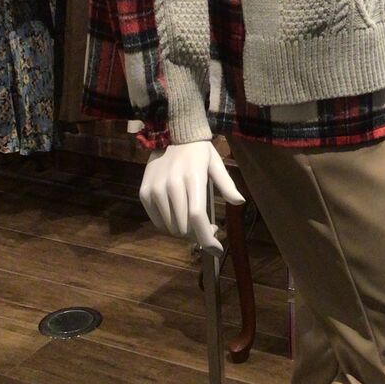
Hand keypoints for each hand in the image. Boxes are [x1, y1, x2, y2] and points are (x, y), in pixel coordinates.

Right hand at [140, 139, 244, 255]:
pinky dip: (169, 224)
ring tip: (193, 219)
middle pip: (184, 227)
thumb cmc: (198, 151)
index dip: (206, 238)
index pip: (197, 216)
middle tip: (208, 226)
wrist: (170, 133)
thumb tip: (240, 202)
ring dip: (184, 230)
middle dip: (198, 234)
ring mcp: (155, 190)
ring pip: (170, 227)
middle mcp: (171, 186)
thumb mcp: (216, 163)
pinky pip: (157, 221)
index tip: (217, 249)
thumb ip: (226, 184)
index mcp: (193, 179)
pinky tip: (178, 214)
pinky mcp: (145, 192)